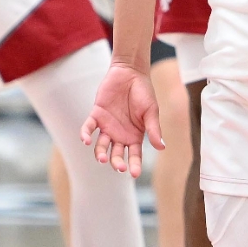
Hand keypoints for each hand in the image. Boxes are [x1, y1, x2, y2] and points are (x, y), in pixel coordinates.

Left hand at [80, 62, 163, 177]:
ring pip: (101, 145)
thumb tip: (161, 147)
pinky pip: (89, 127)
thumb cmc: (144, 92)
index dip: (134, 165)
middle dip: (117, 162)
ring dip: (100, 153)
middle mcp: (120, 134)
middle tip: (119, 166)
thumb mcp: (151, 111)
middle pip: (117, 154)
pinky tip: (86, 140)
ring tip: (102, 158)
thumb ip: (154, 129)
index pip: (134, 155)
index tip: (134, 174)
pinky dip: (86, 134)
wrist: (130, 72)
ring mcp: (107, 126)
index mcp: (135, 136)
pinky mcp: (97, 115)